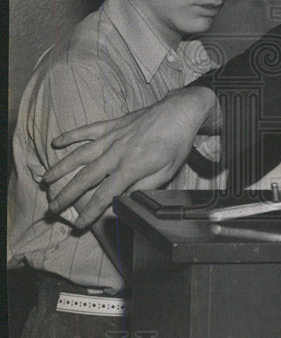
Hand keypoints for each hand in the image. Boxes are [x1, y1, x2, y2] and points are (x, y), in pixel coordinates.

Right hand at [41, 86, 216, 226]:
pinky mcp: (112, 124)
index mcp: (131, 167)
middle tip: (52, 208)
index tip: (79, 225)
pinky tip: (56, 143)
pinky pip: (87, 130)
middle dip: (67, 195)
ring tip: (45, 180)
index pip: (104, 195)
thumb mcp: (166, 172)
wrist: (179, 112)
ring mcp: (112, 137)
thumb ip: (142, 188)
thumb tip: (123, 202)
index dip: (90, 212)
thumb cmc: (175, 144)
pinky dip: (70, 136)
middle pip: (85, 177)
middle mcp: (116, 152)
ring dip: (61, 168)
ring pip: (80, 154)